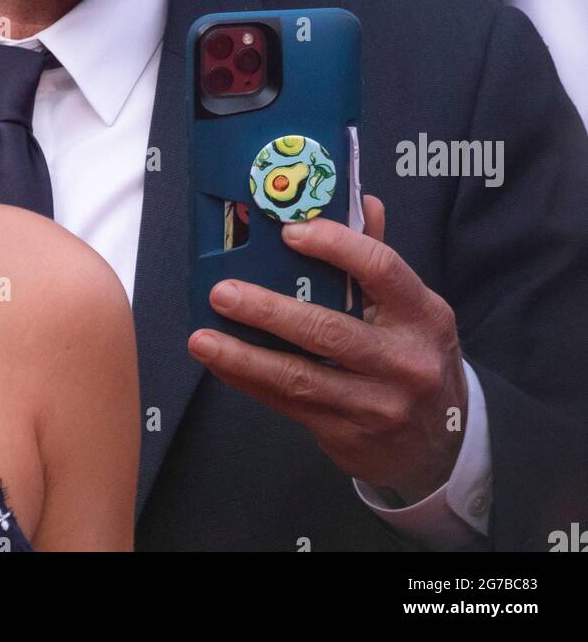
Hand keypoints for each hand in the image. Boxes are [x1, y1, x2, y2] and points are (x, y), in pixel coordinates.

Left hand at [187, 197, 467, 502]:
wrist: (441, 443)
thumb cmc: (416, 357)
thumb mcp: (413, 309)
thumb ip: (378, 258)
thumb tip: (360, 202)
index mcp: (423, 314)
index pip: (380, 268)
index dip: (334, 245)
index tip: (288, 232)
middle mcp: (405, 360)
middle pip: (329, 330)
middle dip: (269, 310)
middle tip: (222, 292)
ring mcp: (377, 403)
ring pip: (300, 376)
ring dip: (245, 356)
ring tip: (203, 338)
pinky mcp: (348, 433)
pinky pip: (290, 403)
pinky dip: (251, 382)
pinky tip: (222, 363)